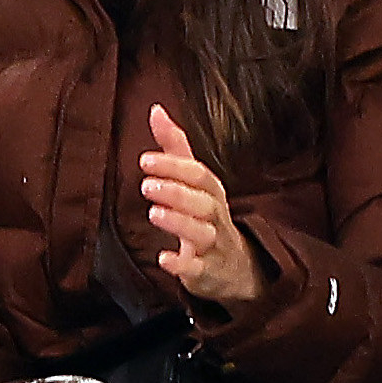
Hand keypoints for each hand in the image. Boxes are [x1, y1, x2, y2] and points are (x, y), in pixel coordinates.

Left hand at [140, 104, 262, 306]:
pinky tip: (164, 259)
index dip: (174, 166)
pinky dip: (182, 264)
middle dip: (176, 192)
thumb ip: (174, 148)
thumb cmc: (206, 217)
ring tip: (154, 213)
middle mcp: (216, 217)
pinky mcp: (207, 273)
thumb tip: (155, 109)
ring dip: (179, 222)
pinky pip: (198, 269)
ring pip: (202, 233)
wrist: (236, 269)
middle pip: (203, 202)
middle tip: (146, 185)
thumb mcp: (193, 183)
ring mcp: (214, 246)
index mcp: (211, 193)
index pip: (199, 175)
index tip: (144, 160)